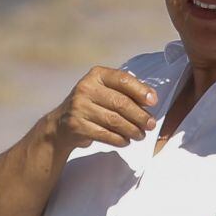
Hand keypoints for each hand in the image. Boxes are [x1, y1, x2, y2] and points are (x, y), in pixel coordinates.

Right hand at [44, 66, 158, 155]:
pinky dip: (119, 139)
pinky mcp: (76, 125)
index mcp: (97, 75)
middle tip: (151, 125)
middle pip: (120, 103)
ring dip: (132, 130)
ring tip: (140, 135)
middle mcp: (86, 88)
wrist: (61, 124)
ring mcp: (79, 107)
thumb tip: (151, 99)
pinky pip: (105, 134)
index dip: (140, 91)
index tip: (153, 102)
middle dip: (140, 116)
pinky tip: (126, 141)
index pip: (122, 79)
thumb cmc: (93, 104)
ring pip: (114, 121)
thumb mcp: (105, 91)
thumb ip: (126, 92)